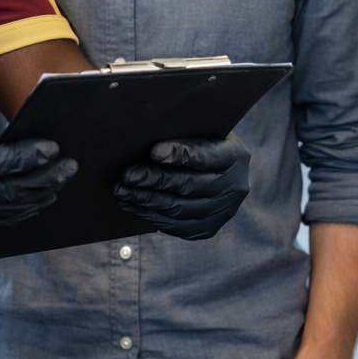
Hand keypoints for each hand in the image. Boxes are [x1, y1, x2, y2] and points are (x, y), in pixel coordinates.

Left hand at [113, 134, 250, 239]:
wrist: (223, 170)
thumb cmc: (203, 140)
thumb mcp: (203, 130)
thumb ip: (185, 132)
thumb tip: (148, 133)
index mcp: (235, 156)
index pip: (206, 156)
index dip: (180, 155)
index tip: (153, 152)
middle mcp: (234, 187)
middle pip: (190, 186)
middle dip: (155, 180)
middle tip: (128, 176)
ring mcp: (223, 211)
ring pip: (179, 209)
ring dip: (147, 201)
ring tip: (122, 191)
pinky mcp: (209, 228)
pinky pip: (176, 226)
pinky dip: (152, 216)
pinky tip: (133, 205)